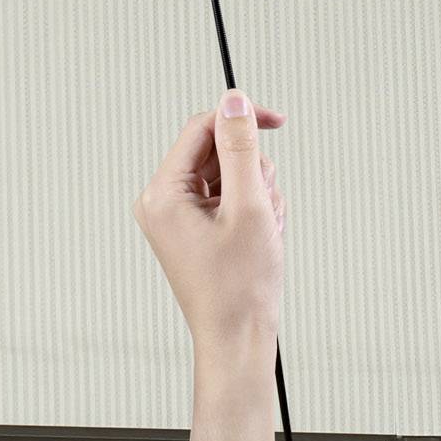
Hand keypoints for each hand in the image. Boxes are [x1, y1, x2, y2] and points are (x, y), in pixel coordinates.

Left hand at [135, 91, 288, 354]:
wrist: (238, 340)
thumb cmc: (240, 286)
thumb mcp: (248, 206)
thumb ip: (240, 147)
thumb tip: (234, 99)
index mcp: (162, 194)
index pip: (201, 128)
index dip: (241, 119)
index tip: (278, 122)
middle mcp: (162, 201)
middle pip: (216, 151)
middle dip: (253, 171)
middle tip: (265, 207)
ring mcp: (178, 216)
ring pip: (228, 173)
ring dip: (257, 192)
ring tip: (264, 229)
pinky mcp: (195, 228)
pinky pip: (228, 197)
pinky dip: (252, 208)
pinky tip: (261, 236)